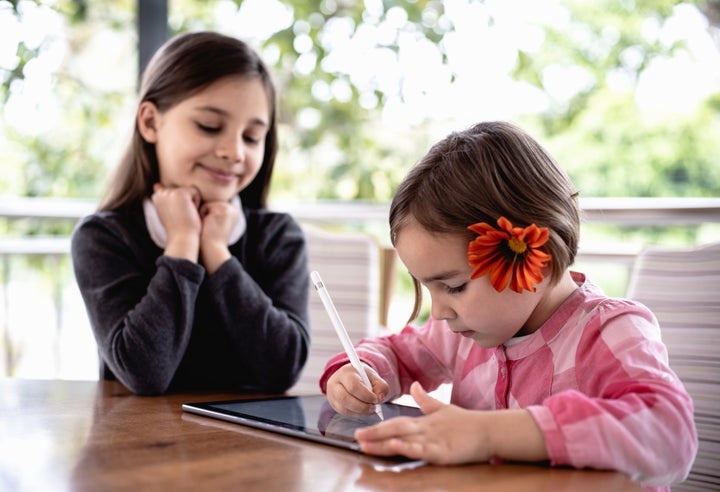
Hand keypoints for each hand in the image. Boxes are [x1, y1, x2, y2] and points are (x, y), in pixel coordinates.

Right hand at [152, 184, 200, 260]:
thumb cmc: (177, 227)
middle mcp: (162, 193)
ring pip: (190, 190)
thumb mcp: (167, 211)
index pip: (175, 190)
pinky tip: (190, 212)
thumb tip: (156, 184)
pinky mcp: (181, 193)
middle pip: (184, 189)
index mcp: (157, 196)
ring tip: (185, 214)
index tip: (176, 215)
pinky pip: (196, 192)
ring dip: (192, 202)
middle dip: (186, 202)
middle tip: (182, 215)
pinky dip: (197, 203)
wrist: (182, 237)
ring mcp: (170, 192)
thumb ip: (163, 197)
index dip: (180, 204)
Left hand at [198, 200, 236, 273]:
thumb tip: (205, 203)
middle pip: (211, 203)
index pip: (214, 206)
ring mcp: (228, 208)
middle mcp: (233, 209)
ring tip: (210, 227)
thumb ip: (215, 213)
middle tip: (211, 228)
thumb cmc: (211, 239)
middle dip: (207, 215)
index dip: (209, 216)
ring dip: (204, 215)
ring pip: (208, 204)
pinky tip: (208, 225)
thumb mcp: (216, 223)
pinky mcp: (221, 209)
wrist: (213, 249)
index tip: (213, 228)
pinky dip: (202, 216)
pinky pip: (205, 206)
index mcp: (234, 212)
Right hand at [326, 363, 388, 416]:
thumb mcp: (374, 377)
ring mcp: (332, 395)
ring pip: (344, 408)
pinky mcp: (334, 405)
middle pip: (345, 398)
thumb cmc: (363, 377)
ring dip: (361, 412)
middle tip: (374, 407)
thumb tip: (379, 398)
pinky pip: (345, 413)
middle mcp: (335, 383)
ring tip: (370, 409)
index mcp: (345, 372)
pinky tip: (364, 410)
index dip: (366, 395)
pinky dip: (357, 414)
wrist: (352, 377)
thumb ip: (381, 386)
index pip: (353, 386)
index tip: (376, 399)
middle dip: (362, 406)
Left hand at [354, 382, 547, 464]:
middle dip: (374, 434)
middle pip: (395, 429)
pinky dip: (409, 448)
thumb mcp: (443, 408)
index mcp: (423, 422)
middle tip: (356, 437)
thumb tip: (414, 385)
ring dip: (384, 442)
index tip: (361, 432)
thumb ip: (426, 399)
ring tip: (366, 444)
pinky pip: (423, 450)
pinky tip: (396, 446)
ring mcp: (434, 440)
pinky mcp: (444, 451)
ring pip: (405, 439)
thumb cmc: (467, 422)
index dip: (377, 427)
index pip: (396, 423)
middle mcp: (425, 430)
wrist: (489, 429)